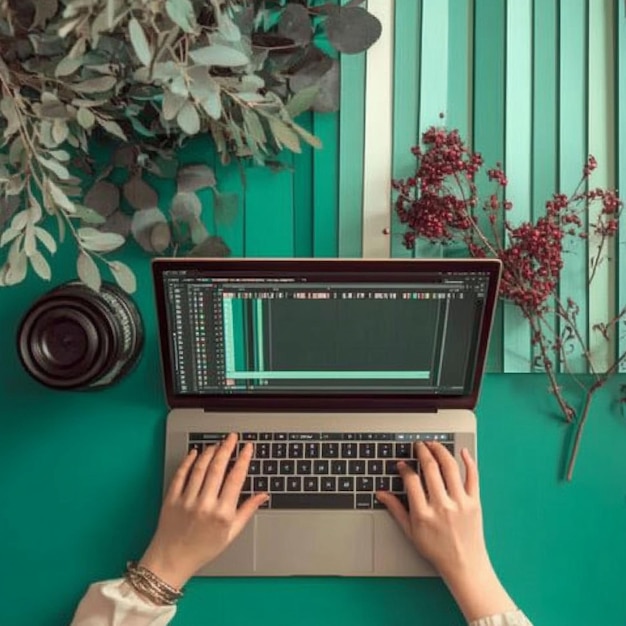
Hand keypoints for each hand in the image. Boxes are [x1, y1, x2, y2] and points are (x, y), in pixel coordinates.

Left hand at [139, 433, 267, 588]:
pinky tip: (194, 453)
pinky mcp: (172, 499)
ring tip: (217, 444)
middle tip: (232, 437)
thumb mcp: (231, 534)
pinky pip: (181, 474)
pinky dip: (188, 461)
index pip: (236, 478)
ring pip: (200, 468)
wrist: (172, 560)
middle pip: (218, 468)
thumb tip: (263, 495)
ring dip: (209, 452)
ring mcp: (187, 501)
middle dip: (227, 448)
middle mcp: (205, 505)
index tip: (248, 448)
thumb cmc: (202, 549)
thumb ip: (247, 511)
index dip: (243, 459)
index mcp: (222, 514)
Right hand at [377, 442, 516, 621]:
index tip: (402, 464)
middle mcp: (442, 506)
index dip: (404, 468)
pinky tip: (463, 451)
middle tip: (418, 445)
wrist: (465, 565)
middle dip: (422, 452)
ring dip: (441, 451)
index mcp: (423, 514)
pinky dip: (469, 461)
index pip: (411, 480)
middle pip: (430, 468)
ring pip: (450, 467)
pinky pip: (473, 477)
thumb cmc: (437, 550)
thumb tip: (381, 494)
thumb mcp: (411, 532)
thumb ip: (396, 510)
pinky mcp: (474, 502)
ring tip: (434, 444)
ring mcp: (460, 503)